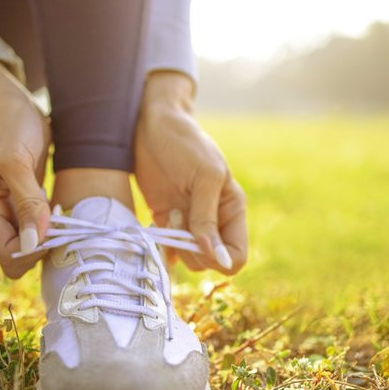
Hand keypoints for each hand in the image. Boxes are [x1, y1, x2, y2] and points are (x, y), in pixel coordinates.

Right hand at [0, 59, 51, 277]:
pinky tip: (60, 207)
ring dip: (50, 236)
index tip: (56, 227)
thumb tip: (33, 243)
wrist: (9, 101)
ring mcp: (7, 211)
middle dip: (44, 246)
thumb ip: (26, 201)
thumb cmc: (10, 123)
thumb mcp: (16, 160)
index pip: (9, 256)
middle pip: (20, 256)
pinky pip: (39, 229)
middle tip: (62, 220)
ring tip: (62, 213)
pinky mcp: (23, 204)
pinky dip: (52, 225)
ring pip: (31, 245)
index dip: (35, 250)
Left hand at [134, 72, 247, 273]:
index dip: (219, 258)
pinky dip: (162, 248)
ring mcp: (190, 223)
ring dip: (176, 243)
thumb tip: (218, 259)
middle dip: (194, 248)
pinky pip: (169, 251)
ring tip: (169, 214)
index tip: (199, 239)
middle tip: (179, 217)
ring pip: (190, 260)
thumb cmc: (185, 144)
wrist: (152, 126)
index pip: (237, 257)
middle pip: (211, 263)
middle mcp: (214, 221)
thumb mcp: (203, 177)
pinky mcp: (166, 221)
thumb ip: (208, 219)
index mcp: (233, 209)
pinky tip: (156, 227)